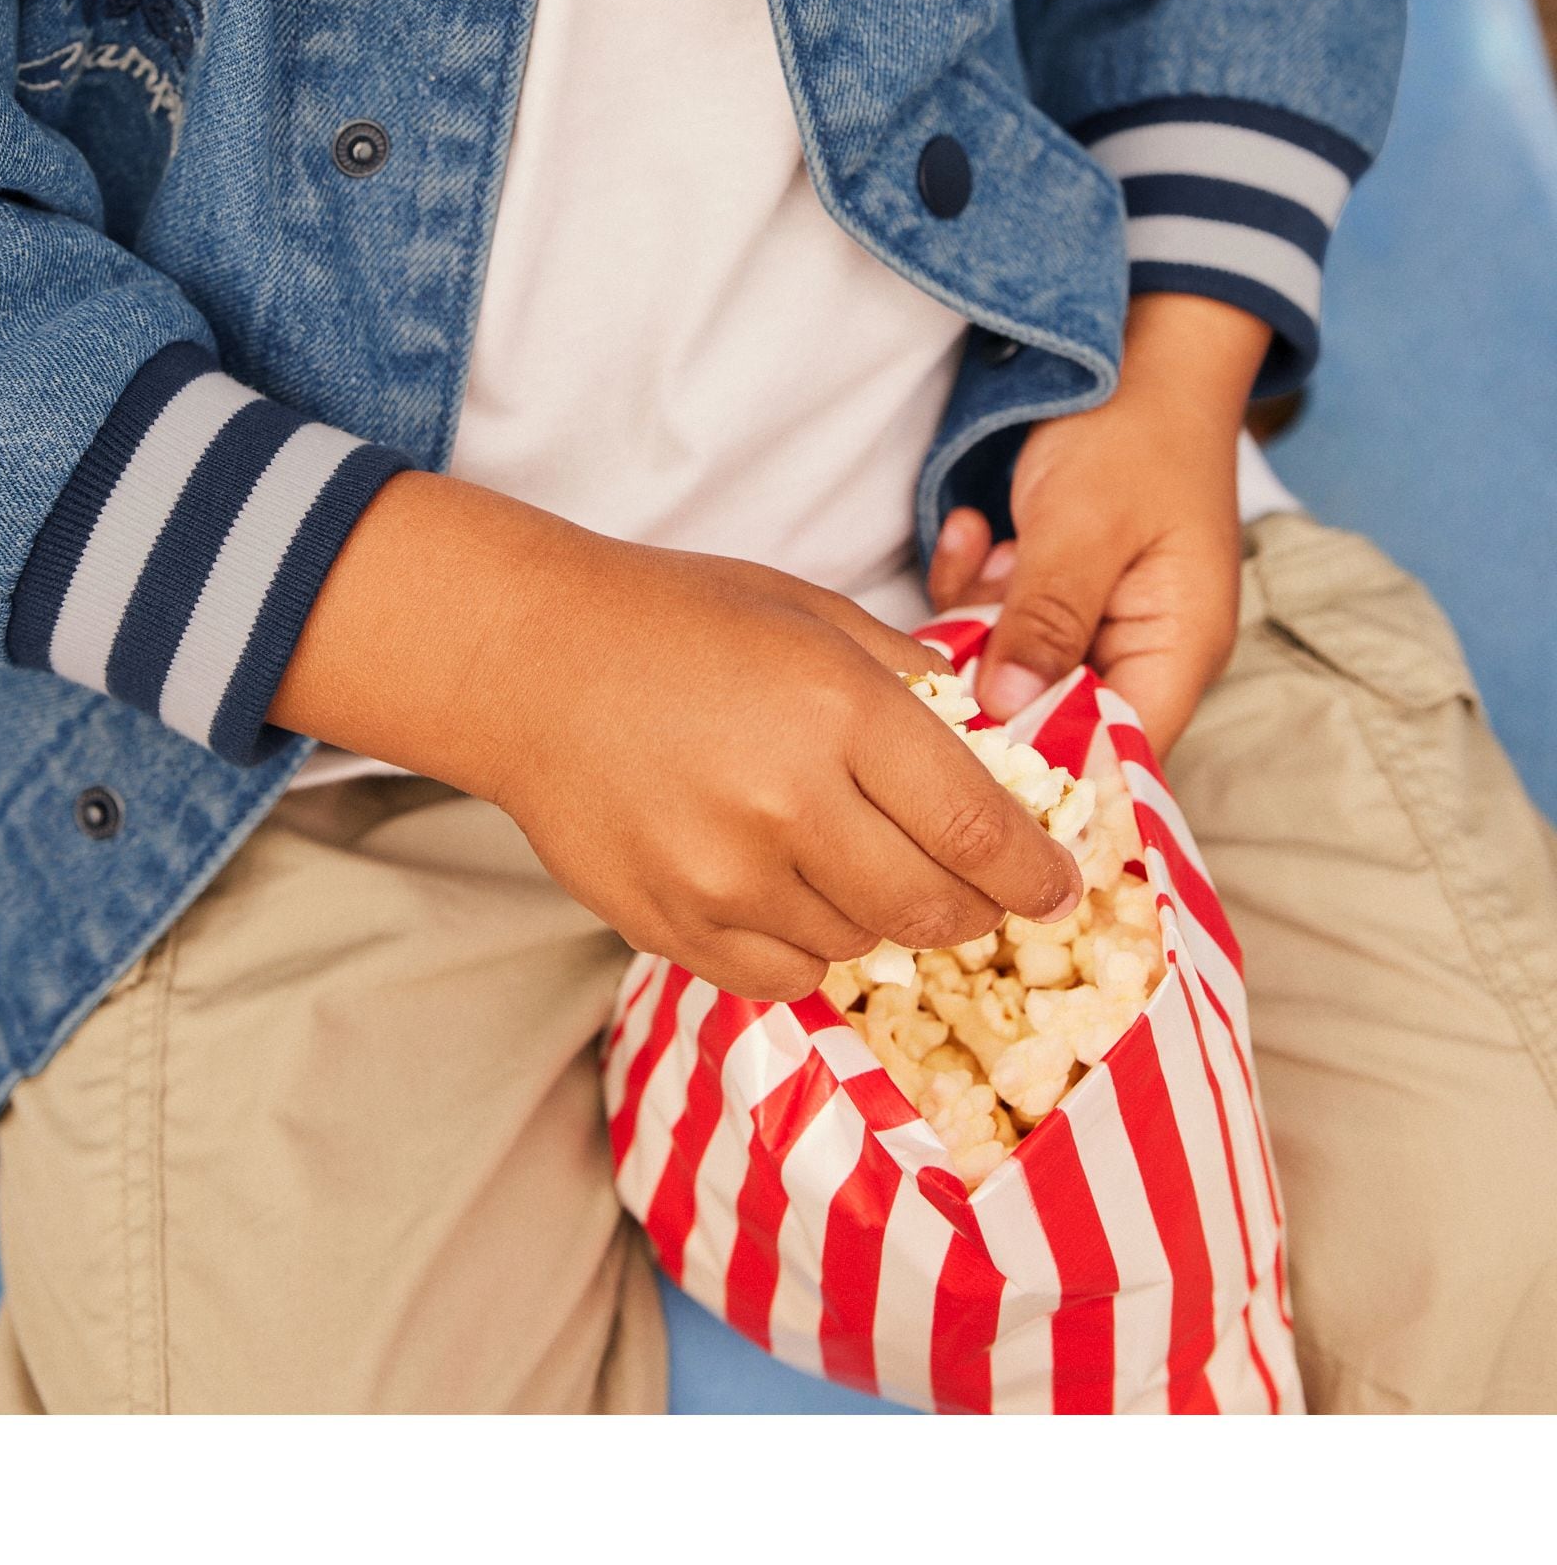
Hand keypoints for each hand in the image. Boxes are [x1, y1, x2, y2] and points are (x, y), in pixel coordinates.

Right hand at [273, 474, 1080, 1000]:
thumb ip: (908, 679)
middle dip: (978, 910)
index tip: (1059, 887)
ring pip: (859, 945)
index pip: (977, 828)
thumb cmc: (671, 618)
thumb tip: (991, 749)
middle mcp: (788, 804)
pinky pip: (781, 974)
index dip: (1035, 873)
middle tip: (983, 893)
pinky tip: (791, 890)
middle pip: (933, 908)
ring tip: (854, 860)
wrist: (525, 660)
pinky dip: (808, 946)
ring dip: (883, 917)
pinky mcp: (671, 924)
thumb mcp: (809, 610)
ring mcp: (724, 877)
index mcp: (837, 711)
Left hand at [927, 294, 1270, 755]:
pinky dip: (975, 583)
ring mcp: (1097, 623)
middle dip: (991, 676)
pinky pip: (999, 619)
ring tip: (978, 545)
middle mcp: (1142, 651)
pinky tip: (972, 529)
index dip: (1048, 770)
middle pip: (1056, 718)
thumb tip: (1004, 711)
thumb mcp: (1084, 525)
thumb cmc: (1131, 432)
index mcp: (1177, 652)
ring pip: (1014, 668)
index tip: (969, 758)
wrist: (1135, 351)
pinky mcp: (1057, 594)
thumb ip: (1047, 620)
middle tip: (952, 627)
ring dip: (976, 616)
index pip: (1119, 756)